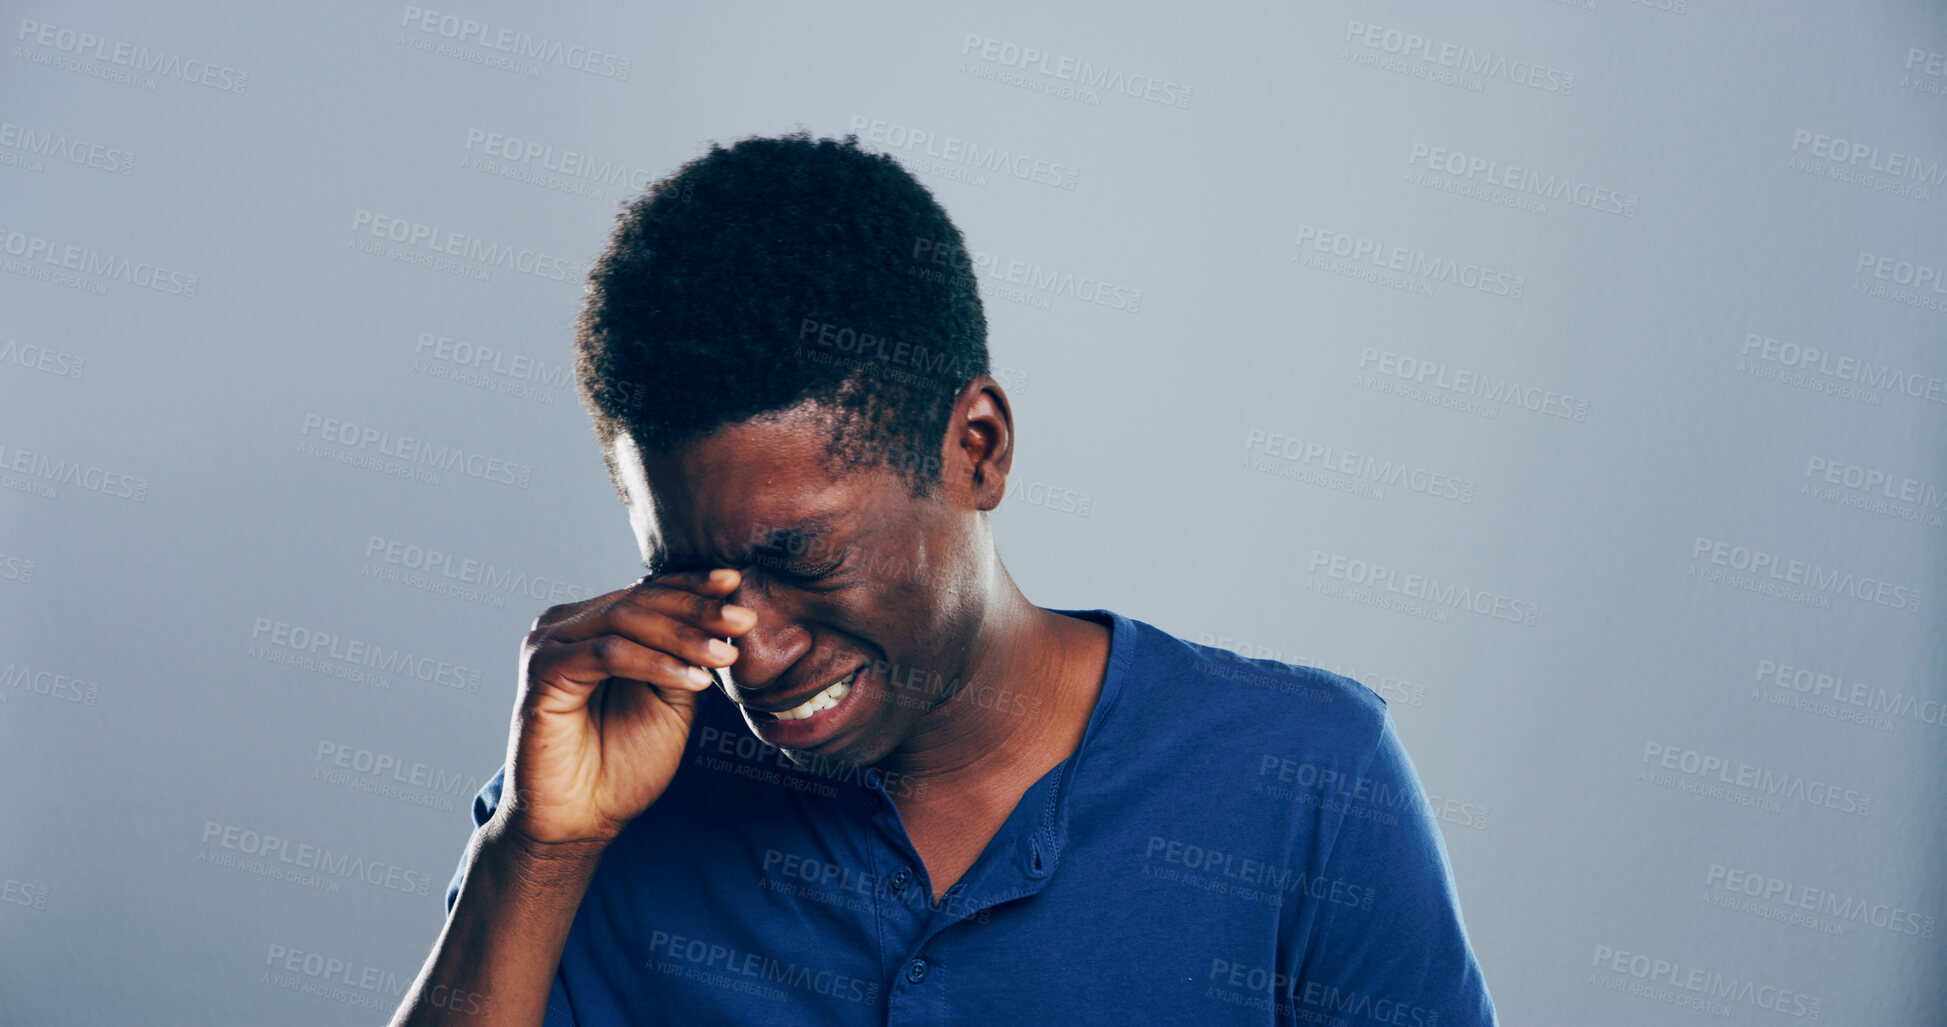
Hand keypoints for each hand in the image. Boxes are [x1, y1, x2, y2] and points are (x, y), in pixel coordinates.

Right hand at [491, 567, 753, 848]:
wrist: (579, 820)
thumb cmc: (622, 765)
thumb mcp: (670, 702)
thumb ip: (684, 658)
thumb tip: (723, 619)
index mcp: (594, 624)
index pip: (649, 593)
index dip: (694, 587)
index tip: (739, 584)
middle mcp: (566, 625)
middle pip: (639, 600)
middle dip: (697, 609)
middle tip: (745, 620)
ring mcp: (550, 644)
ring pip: (626, 620)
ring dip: (683, 637)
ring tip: (725, 656)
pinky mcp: (543, 671)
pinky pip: (608, 654)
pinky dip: (655, 663)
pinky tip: (694, 680)